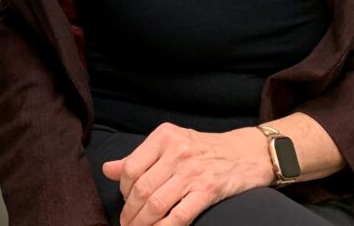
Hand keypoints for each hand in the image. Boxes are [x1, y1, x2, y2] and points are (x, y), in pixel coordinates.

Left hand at [101, 124, 274, 225]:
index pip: (131, 167)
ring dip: (142, 223)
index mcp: (164, 136)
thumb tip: (107, 169)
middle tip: (127, 223)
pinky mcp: (208, 190)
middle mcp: (177, 152)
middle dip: (130, 212)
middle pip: (141, 189)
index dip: (122, 189)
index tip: (125, 200)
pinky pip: (179, 216)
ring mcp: (193, 172)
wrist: (246, 153)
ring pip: (156, 204)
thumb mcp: (170, 143)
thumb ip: (139, 156)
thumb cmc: (203, 149)